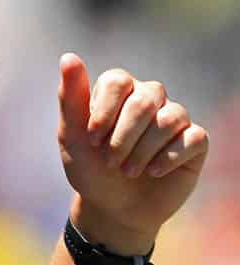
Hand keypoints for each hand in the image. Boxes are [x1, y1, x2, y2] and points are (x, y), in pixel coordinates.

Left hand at [58, 53, 207, 254]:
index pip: (117, 80)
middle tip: (110, 161)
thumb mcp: (72, 136)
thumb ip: (71, 97)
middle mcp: (149, 97)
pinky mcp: (195, 141)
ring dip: (142, 151)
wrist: (112, 208)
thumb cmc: (89, 168)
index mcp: (118, 90)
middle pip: (143, 101)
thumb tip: (68, 57)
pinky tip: (153, 172)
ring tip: (128, 171)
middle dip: (122, 137)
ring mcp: (174, 118)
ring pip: (169, 119)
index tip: (92, 138)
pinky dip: (168, 158)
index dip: (104, 111)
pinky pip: (194, 138)